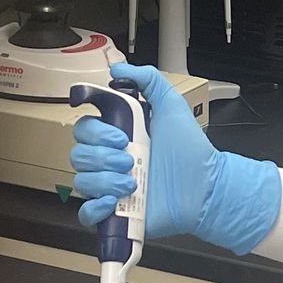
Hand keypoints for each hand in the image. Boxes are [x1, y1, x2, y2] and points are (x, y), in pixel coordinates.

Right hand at [70, 62, 281, 253]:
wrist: (204, 187)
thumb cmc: (189, 150)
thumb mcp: (171, 105)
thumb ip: (148, 80)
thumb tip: (116, 68)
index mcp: (117, 135)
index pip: (83, 128)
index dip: (94, 131)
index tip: (120, 134)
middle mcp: (109, 161)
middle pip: (78, 154)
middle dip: (102, 156)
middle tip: (129, 158)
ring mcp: (109, 187)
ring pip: (81, 181)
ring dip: (104, 180)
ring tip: (133, 182)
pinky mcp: (114, 213)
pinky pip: (85, 213)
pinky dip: (94, 208)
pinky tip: (113, 202)